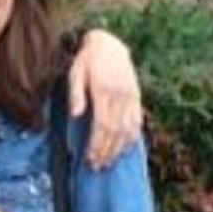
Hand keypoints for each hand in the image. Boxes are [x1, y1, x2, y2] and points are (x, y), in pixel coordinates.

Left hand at [68, 28, 142, 168]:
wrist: (108, 45)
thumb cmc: (87, 60)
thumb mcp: (75, 72)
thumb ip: (76, 94)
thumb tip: (75, 116)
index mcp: (103, 91)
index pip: (102, 125)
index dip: (97, 144)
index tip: (89, 158)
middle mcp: (120, 96)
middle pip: (115, 131)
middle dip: (106, 151)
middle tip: (97, 167)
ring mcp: (131, 97)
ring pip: (128, 129)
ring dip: (118, 149)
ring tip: (108, 162)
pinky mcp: (137, 97)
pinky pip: (137, 121)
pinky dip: (132, 137)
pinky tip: (125, 149)